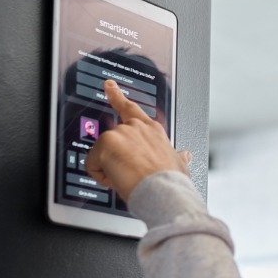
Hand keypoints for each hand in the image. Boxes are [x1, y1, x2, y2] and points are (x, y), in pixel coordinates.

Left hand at [85, 80, 191, 199]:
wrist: (163, 191)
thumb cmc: (171, 181)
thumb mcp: (179, 164)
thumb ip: (178, 156)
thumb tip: (186, 155)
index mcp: (153, 130)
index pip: (131, 109)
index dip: (117, 95)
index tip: (109, 85)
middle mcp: (135, 127)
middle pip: (112, 139)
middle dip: (113, 156)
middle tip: (129, 173)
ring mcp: (119, 133)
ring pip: (102, 154)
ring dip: (110, 169)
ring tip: (129, 179)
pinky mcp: (105, 143)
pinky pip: (92, 164)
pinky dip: (101, 176)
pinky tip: (118, 179)